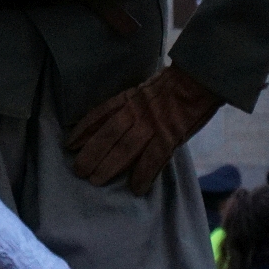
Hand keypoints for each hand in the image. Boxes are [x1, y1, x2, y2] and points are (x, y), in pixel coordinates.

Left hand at [65, 64, 220, 194]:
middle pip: (107, 134)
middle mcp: (135, 112)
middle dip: (91, 152)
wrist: (199, 80)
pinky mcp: (169, 137)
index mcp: (129, 98)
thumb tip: (118, 122)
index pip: (101, 114)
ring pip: (124, 148)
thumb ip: (132, 104)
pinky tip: (136, 188)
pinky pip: (153, 159)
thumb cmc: (174, 85)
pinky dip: (144, 174)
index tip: (70, 143)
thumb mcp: (145, 89)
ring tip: (95, 180)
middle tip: (78, 169)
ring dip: (108, 165)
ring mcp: (152, 125)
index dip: (84, 129)